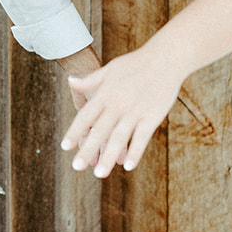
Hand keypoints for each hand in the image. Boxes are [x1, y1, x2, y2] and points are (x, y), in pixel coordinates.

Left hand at [60, 43, 184, 177]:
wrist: (166, 58)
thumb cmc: (136, 63)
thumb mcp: (110, 69)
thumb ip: (90, 80)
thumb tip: (70, 81)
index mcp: (105, 93)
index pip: (86, 116)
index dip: (75, 131)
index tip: (65, 147)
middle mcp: (117, 104)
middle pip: (100, 130)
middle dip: (87, 149)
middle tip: (76, 167)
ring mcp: (135, 111)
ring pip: (119, 137)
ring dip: (109, 156)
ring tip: (100, 174)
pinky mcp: (152, 116)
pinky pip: (142, 137)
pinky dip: (135, 151)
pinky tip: (128, 166)